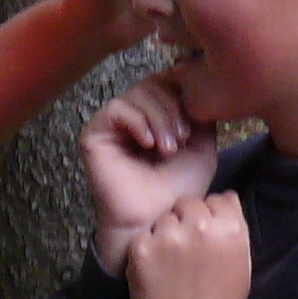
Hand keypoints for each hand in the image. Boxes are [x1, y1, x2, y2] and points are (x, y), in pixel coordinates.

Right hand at [82, 75, 219, 270]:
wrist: (157, 218)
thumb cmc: (180, 187)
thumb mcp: (203, 144)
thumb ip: (201, 112)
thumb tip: (197, 81)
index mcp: (155, 114)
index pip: (168, 80)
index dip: (185, 92)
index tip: (198, 120)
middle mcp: (133, 115)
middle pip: (154, 82)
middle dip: (174, 107)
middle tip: (184, 137)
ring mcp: (112, 124)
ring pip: (137, 93)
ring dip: (160, 117)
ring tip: (170, 147)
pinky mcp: (94, 134)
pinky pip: (117, 109)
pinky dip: (138, 122)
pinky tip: (149, 144)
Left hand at [124, 192, 251, 298]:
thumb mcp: (242, 262)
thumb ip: (234, 230)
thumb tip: (226, 202)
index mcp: (230, 228)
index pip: (220, 199)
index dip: (213, 213)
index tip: (209, 229)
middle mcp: (200, 224)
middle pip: (189, 203)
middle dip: (188, 218)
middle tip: (187, 244)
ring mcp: (168, 235)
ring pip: (165, 218)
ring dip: (166, 232)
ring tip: (169, 260)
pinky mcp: (142, 247)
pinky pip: (144, 236)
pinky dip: (148, 249)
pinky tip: (155, 269)